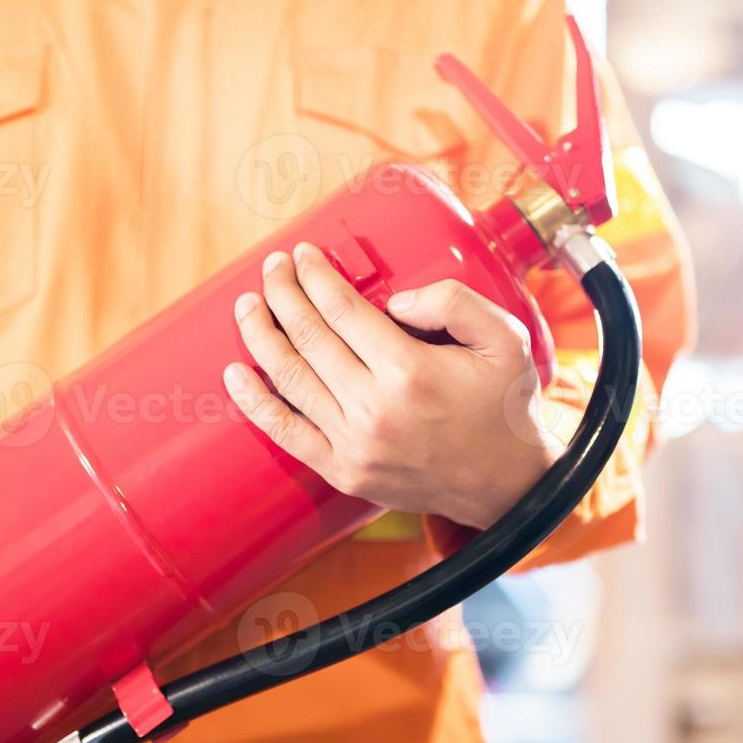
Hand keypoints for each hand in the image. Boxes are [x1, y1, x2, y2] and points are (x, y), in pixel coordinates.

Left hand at [224, 243, 562, 529]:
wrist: (507, 487)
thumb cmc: (505, 408)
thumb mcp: (505, 339)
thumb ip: (453, 302)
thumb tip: (395, 300)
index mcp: (410, 370)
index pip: (340, 309)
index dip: (314, 276)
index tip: (303, 256)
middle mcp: (373, 408)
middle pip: (307, 336)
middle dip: (281, 293)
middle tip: (272, 269)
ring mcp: (354, 444)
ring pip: (289, 378)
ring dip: (261, 335)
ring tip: (248, 306)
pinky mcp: (343, 471)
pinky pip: (286, 432)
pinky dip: (255, 402)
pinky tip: (236, 374)